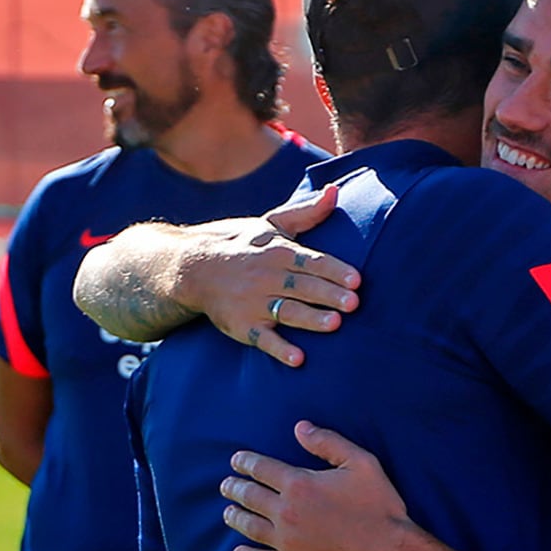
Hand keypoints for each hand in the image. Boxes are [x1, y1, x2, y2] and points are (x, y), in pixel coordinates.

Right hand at [179, 186, 360, 365]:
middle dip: (328, 294)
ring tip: (335, 324)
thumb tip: (335, 191)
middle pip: (303, 286)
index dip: (334, 270)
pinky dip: (279, 349)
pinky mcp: (242, 326)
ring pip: (286, 311)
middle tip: (354, 304)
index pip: (312, 261)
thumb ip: (306, 212)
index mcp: (278, 252)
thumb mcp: (272, 224)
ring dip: (310, 318)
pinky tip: (298, 359)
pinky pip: (262, 339)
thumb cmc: (244, 245)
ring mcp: (253, 303)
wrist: (194, 268)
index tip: (356, 280)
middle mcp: (267, 277)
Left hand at [219, 421, 415, 550]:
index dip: (246, 462)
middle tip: (226, 485)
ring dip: (235, 517)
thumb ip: (328, 442)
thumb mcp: (360, 463)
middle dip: (234, 488)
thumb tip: (300, 427)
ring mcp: (287, 541)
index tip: (236, 461)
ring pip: (250, 527)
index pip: (262, 469)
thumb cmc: (379, 507)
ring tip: (227, 512)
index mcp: (299, 484)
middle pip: (250, 496)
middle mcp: (286, 512)